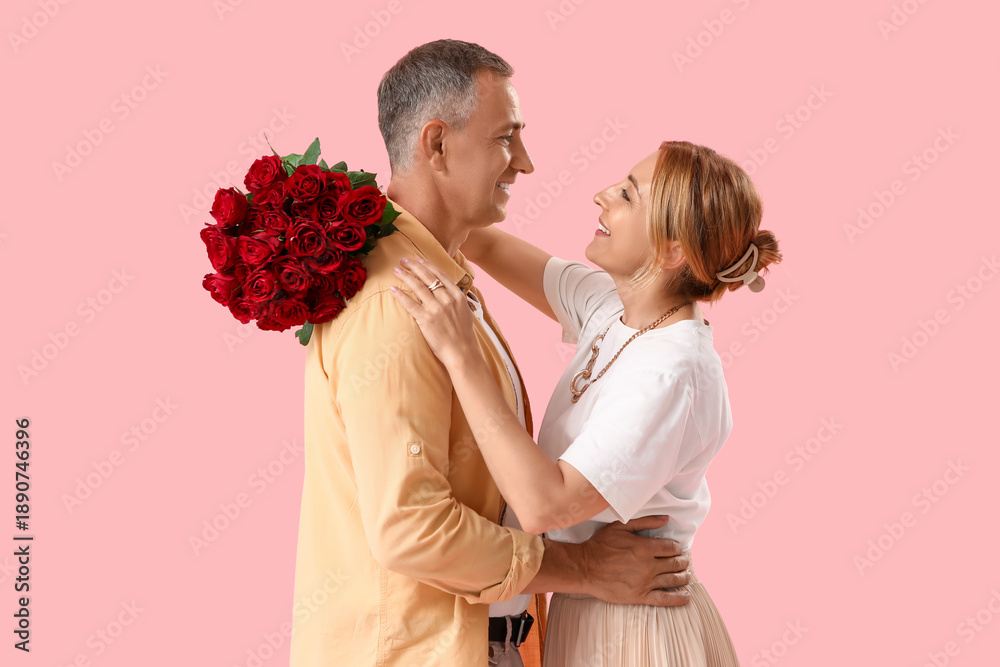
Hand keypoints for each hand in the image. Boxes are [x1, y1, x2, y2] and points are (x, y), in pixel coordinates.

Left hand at [390, 257, 478, 369]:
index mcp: (457, 295)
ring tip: (396, 270)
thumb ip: (457, 299)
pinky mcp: (426, 319)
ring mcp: (436, 308)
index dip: (427, 265)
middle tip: (403, 260)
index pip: (440, 274)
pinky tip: (393, 289)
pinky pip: (410, 304)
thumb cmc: (463, 335)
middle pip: (427, 277)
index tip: (418, 259)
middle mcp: (446, 299)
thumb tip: (450, 291)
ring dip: (405, 276)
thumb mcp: (465, 311)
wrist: (462, 352)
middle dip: (414, 266)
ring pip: (417, 287)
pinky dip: (401, 295)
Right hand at [578, 515, 692, 605]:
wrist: (585, 568)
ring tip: (686, 575)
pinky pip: (664, 599)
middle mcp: (648, 566)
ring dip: (683, 577)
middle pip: (675, 564)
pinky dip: (678, 598)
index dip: (677, 548)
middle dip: (683, 562)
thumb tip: (665, 519)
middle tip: (683, 562)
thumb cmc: (600, 545)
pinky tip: (686, 596)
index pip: (672, 548)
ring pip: (673, 580)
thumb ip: (645, 521)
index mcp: (645, 547)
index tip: (677, 549)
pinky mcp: (639, 596)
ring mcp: (645, 582)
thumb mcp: (620, 526)